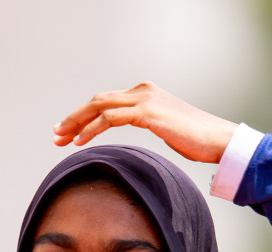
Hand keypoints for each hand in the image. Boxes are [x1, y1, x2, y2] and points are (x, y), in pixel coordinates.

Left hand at [53, 82, 237, 163]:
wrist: (216, 140)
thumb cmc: (194, 139)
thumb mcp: (163, 127)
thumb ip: (145, 122)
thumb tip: (131, 131)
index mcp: (144, 93)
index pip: (105, 101)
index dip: (83, 116)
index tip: (67, 132)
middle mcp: (141, 91)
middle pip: (97, 101)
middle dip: (73, 118)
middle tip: (56, 135)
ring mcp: (144, 100)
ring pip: (99, 106)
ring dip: (76, 123)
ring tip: (61, 139)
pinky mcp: (147, 112)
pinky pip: (110, 117)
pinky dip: (92, 128)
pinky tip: (80, 141)